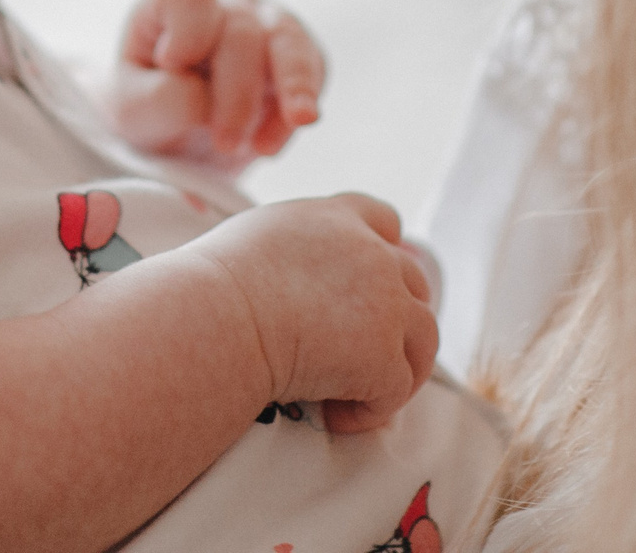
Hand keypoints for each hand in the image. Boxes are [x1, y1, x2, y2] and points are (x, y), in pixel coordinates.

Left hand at [109, 0, 325, 164]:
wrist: (178, 139)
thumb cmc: (150, 110)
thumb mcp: (132, 110)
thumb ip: (160, 99)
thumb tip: (204, 100)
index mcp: (168, 4)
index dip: (188, 28)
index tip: (171, 64)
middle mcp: (220, 4)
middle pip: (240, 31)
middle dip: (237, 92)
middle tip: (225, 143)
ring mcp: (262, 23)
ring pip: (287, 40)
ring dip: (293, 84)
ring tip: (300, 121)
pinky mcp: (294, 53)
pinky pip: (312, 69)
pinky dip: (294, 110)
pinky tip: (270, 145)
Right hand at [190, 192, 435, 433]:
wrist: (218, 318)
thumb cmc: (212, 285)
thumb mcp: (255, 237)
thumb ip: (292, 247)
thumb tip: (286, 281)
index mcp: (336, 219)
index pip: (383, 219)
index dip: (386, 249)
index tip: (373, 279)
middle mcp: (372, 254)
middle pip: (413, 282)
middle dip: (397, 318)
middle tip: (361, 352)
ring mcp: (387, 305)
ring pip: (423, 338)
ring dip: (397, 368)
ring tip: (353, 392)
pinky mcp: (385, 358)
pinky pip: (395, 392)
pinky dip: (368, 410)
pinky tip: (332, 417)